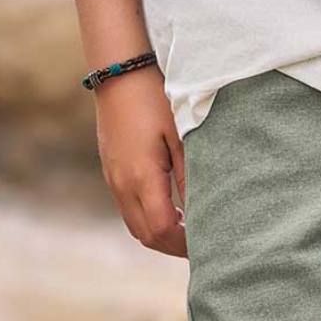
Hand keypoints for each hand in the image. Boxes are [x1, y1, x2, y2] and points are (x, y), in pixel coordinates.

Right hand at [94, 66, 187, 254]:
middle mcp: (122, 185)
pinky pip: (128, 210)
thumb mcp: (181, 135)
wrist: (119, 74)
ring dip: (160, 234)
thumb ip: (190, 176)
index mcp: (142, 178)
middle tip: (203, 243)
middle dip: (174, 246)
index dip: (185, 244)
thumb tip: (203, 211)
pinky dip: (149, 219)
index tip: (208, 242)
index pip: (163, 230)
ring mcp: (113, 180)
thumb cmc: (155, 99)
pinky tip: (171, 209)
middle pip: (147, 236)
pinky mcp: (111, 172)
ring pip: (135, 226)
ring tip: (189, 230)